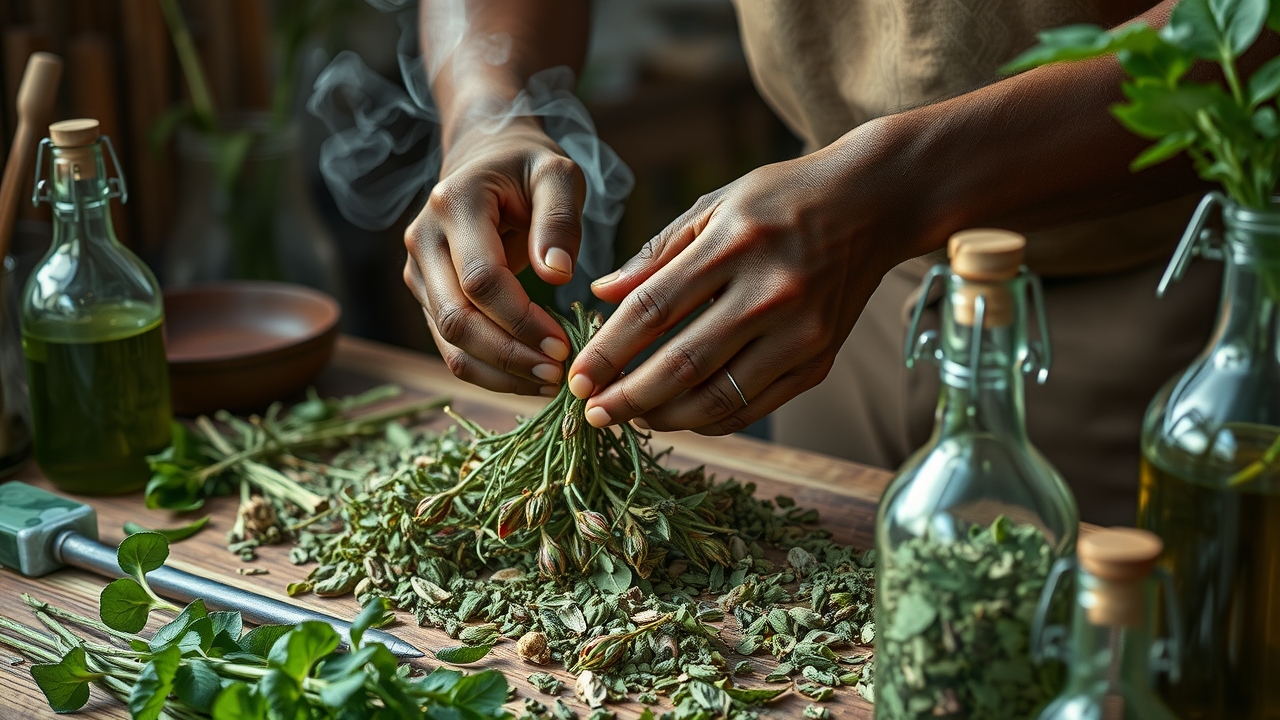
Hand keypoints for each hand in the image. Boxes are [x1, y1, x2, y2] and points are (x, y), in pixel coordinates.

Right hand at [403, 119, 586, 394]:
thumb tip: (557, 276)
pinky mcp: (427, 295)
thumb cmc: (529, 166)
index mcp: (454, 205)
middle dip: (510, 356)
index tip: (564, 343)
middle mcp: (423, 240)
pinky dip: (491, 370)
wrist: (486, 156)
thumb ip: (559, 220)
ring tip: (549, 382)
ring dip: (500, 373)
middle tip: (559, 373)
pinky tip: (530, 376)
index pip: (480, 280)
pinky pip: (452, 346)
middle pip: (457, 320)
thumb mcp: (559, 174)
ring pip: (450, 343)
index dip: (521, 320)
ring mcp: (419, 271)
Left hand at [568, 146, 901, 434]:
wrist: (875, 203)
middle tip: (592, 413)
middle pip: (682, 364)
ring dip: (664, 417)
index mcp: (734, 245)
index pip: (654, 310)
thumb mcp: (717, 203)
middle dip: (627, 397)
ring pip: (718, 397)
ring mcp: (800, 333)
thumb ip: (657, 252)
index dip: (609, 350)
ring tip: (630, 417)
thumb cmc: (784, 198)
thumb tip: (599, 294)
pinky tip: (679, 415)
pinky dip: (709, 419)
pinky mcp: (820, 362)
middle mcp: (771, 293)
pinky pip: (752, 406)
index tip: (577, 377)